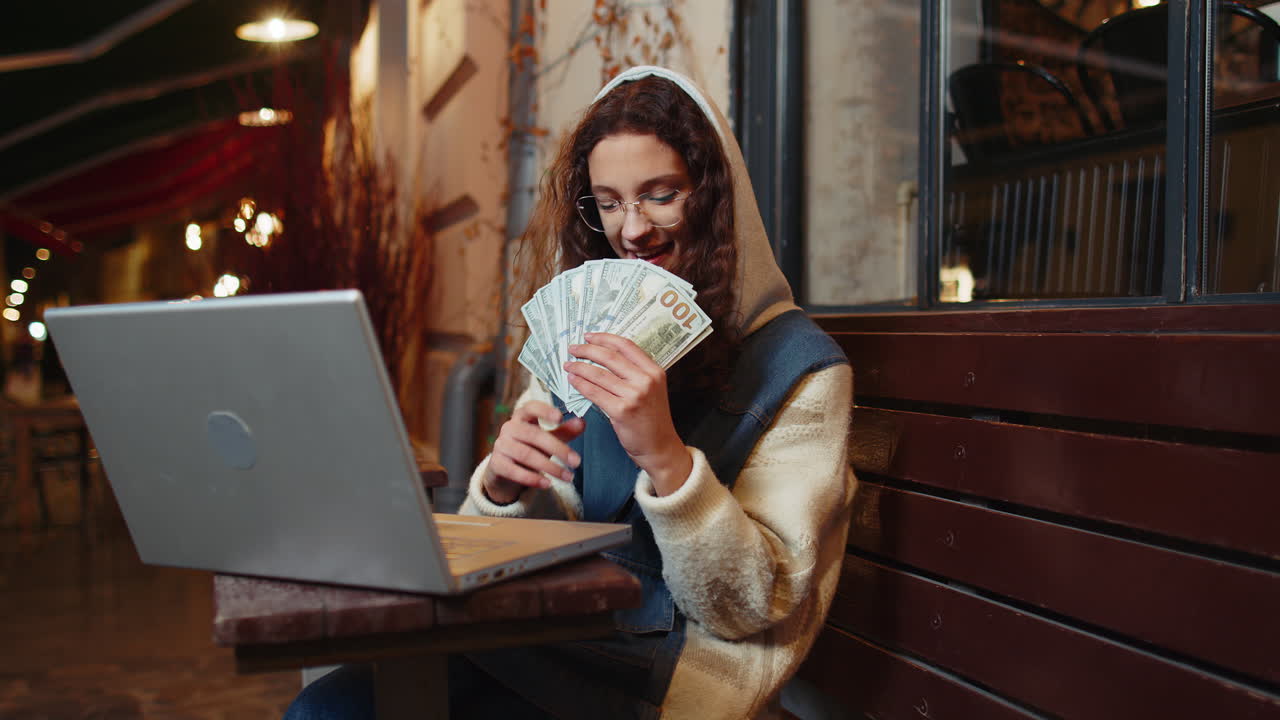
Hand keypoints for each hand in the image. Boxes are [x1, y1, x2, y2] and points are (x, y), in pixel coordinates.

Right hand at [486, 400, 584, 503]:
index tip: (560, 417)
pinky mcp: (497, 464)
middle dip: (558, 449)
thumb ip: (564, 431)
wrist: (506, 470)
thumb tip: (582, 422)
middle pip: (534, 435)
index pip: (531, 407)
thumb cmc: (530, 447)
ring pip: (527, 455)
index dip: (544, 411)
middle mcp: (509, 428)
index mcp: (522, 416)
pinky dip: (533, 478)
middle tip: (576, 462)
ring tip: (567, 477)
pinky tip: (548, 484)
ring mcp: (501, 445)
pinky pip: (515, 471)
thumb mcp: (548, 438)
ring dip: (550, 467)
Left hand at [565, 333, 692, 494]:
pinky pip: (595, 393)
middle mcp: (646, 380)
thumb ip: (634, 372)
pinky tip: (573, 381)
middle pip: (610, 357)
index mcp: (654, 371)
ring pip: (599, 374)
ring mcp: (634, 396)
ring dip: (579, 367)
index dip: (604, 338)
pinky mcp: (621, 411)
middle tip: (573, 349)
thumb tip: (603, 355)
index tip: (588, 336)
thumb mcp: (651, 389)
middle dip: (587, 350)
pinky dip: (581, 385)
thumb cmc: (651, 418)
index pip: (626, 346)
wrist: (659, 446)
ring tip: (568, 365)